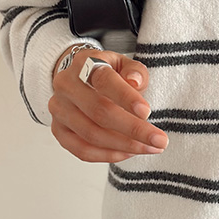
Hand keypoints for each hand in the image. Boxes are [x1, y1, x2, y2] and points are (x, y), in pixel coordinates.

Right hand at [49, 49, 168, 162]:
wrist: (80, 78)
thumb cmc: (108, 72)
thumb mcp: (124, 63)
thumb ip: (135, 71)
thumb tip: (135, 82)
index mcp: (84, 64)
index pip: (104, 81)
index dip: (126, 97)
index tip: (147, 112)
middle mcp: (66, 86)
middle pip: (99, 112)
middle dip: (133, 130)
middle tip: (159, 140)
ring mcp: (60, 109)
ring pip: (91, 135)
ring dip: (125, 146)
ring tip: (149, 148)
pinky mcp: (58, 130)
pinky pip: (82, 150)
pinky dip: (108, 155)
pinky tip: (128, 153)